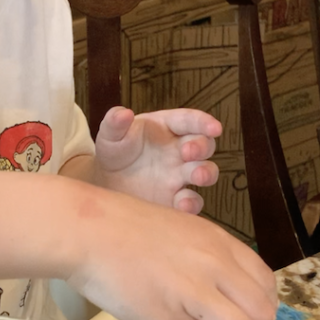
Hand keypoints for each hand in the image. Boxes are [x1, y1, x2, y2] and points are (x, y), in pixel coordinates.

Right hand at [63, 183, 277, 319]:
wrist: (86, 230)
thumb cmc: (125, 229)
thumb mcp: (181, 231)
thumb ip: (208, 258)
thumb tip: (225, 294)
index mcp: (219, 242)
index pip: (265, 283)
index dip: (258, 305)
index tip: (241, 312)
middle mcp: (214, 266)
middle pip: (261, 314)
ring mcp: (193, 292)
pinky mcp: (168, 318)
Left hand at [94, 106, 221, 212]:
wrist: (105, 182)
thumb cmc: (113, 150)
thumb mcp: (110, 134)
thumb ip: (115, 122)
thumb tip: (123, 113)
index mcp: (167, 127)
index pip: (189, 120)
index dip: (203, 122)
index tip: (215, 128)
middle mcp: (180, 150)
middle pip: (204, 145)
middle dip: (201, 147)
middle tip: (188, 152)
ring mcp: (180, 175)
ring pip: (205, 172)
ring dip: (206, 173)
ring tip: (198, 177)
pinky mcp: (176, 199)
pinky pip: (192, 201)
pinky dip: (192, 204)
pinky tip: (183, 205)